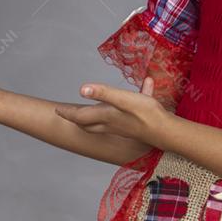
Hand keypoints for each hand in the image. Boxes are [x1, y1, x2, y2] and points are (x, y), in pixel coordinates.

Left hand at [54, 77, 169, 147]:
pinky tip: (119, 107)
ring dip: (90, 120)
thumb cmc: (145, 113)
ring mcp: (120, 127)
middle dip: (76, 119)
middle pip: (87, 124)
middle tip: (68, 114)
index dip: (68, 113)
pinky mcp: (131, 126)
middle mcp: (110, 123)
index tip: (57, 110)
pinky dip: (108, 116)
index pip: (80, 116)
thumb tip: (81, 89)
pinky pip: (114, 122)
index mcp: (105, 115)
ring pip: (99, 125)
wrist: (165, 131)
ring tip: (86, 115)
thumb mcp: (123, 99)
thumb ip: (103, 93)